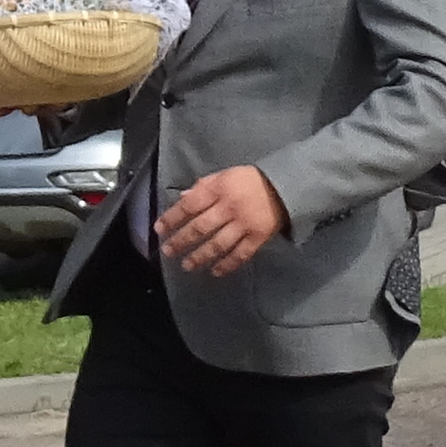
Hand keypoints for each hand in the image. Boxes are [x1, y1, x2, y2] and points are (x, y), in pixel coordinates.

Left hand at [154, 164, 288, 275]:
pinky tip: (215, 271)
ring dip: (200, 256)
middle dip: (182, 241)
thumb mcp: (224, 175)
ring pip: (218, 244)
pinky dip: (227, 264)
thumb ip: (203, 186)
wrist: (285, 186)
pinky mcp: (258, 237)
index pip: (190, 205)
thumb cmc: (249, 180)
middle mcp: (229, 207)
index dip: (173, 218)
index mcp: (219, 188)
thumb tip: (181, 198)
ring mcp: (244, 224)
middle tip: (168, 251)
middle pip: (201, 227)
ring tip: (187, 265)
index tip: (159, 229)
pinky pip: (240, 254)